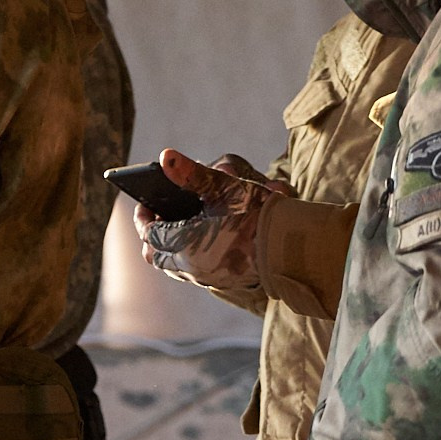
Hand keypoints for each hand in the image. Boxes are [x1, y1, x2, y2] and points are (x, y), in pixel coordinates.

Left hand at [137, 149, 287, 291]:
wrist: (297, 248)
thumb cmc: (260, 216)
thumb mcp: (225, 187)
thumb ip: (192, 173)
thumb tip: (165, 157)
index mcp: (184, 244)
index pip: (149, 233)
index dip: (144, 217)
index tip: (146, 203)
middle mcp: (191, 267)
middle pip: (156, 255)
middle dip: (153, 236)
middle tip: (158, 217)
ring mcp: (208, 278)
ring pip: (175, 267)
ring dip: (170, 249)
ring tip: (176, 228)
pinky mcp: (225, 282)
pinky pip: (195, 272)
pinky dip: (189, 257)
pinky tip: (201, 242)